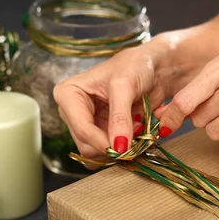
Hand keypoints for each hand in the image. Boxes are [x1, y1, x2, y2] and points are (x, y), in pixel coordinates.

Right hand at [53, 39, 170, 160]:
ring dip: (119, 147)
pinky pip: (107, 152)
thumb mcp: (125, 86)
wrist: (150, 66)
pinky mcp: (100, 133)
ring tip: (136, 128)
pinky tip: (134, 135)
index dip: (102, 143)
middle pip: (86, 145)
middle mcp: (73, 112)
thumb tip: (118, 148)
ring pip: (97, 153)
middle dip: (112, 145)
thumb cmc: (134, 66)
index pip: (82, 128)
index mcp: (68, 94)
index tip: (124, 150)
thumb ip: (120, 117)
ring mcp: (87, 124)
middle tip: (135, 137)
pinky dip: (123, 149)